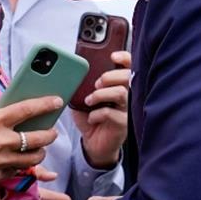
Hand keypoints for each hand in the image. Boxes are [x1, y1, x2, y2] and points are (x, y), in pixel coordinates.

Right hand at [0, 98, 59, 187]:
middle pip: (39, 138)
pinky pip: (18, 170)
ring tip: (40, 147)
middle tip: (52, 131)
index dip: (46, 104)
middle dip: (51, 133)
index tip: (58, 101)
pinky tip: (20, 159)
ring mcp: (0, 161)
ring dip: (41, 152)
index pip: (28, 110)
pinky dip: (22, 164)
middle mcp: (1, 142)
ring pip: (34, 158)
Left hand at [74, 51, 130, 168]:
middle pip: (127, 77)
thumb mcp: (83, 98)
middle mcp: (126, 95)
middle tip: (96, 83)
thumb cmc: (91, 118)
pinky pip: (112, 113)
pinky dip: (97, 114)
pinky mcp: (123, 124)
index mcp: (118, 85)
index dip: (124, 58)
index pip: (128, 66)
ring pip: (121, 93)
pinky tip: (91, 118)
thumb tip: (72, 73)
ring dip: (101, 94)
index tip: (113, 56)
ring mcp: (127, 110)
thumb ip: (83, 85)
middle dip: (110, 76)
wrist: (94, 143)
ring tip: (90, 100)